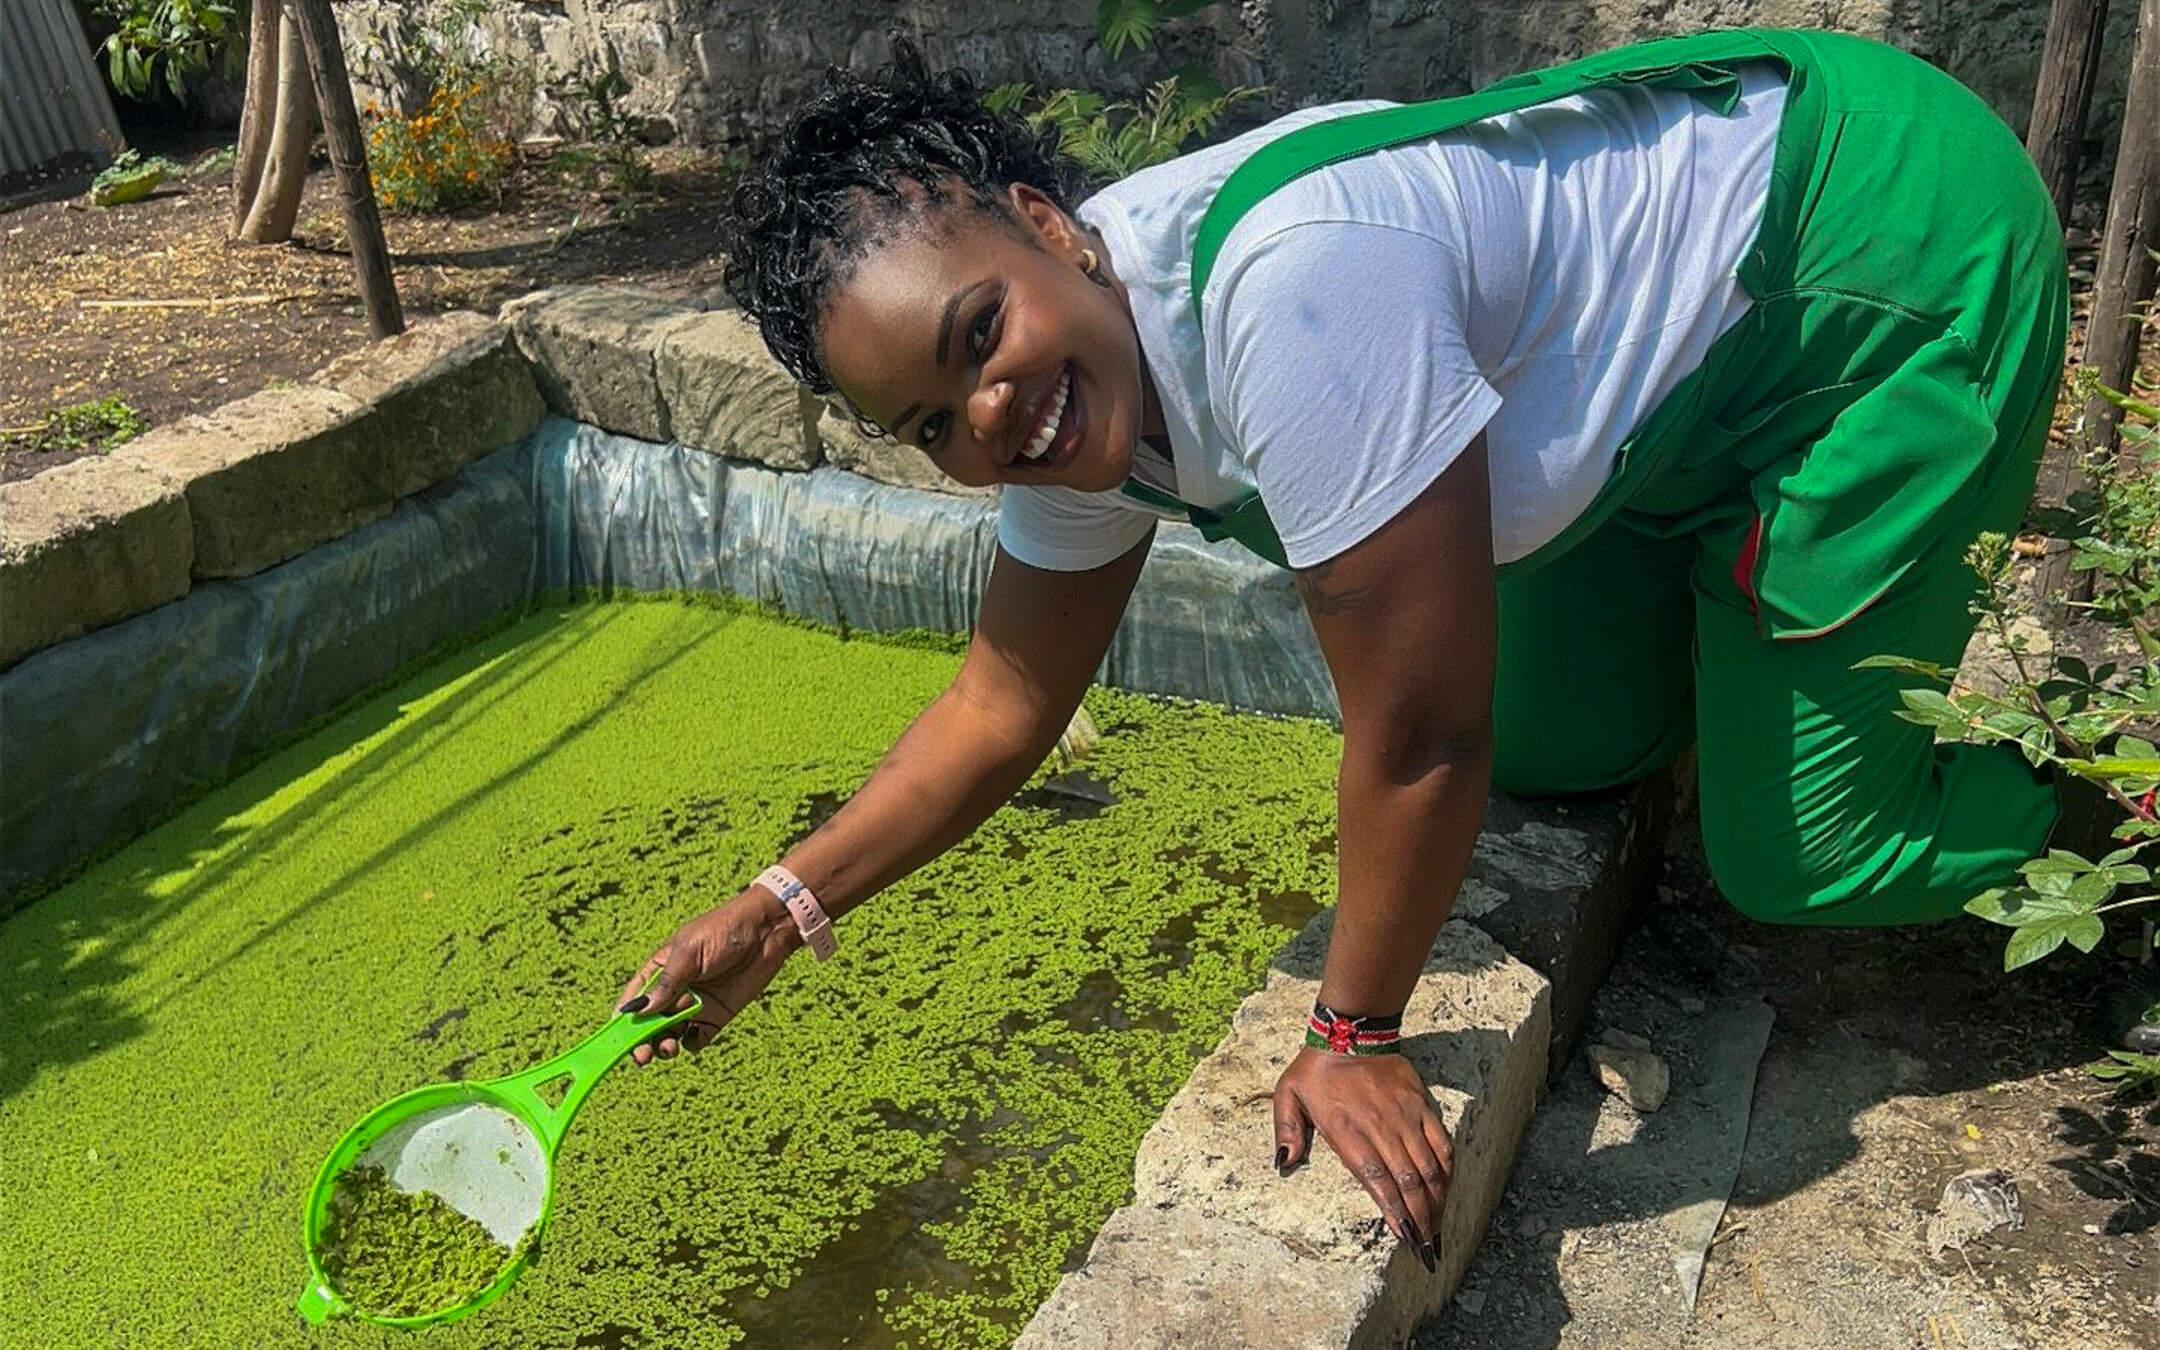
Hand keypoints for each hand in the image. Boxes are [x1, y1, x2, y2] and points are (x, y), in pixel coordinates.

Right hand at [615, 885, 800, 1064]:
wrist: (766, 931)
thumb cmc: (723, 930)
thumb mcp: (689, 952)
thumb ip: (666, 983)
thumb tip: (639, 1011)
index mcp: (658, 970)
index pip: (634, 999)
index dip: (623, 1020)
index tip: (616, 1039)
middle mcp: (673, 991)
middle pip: (648, 1024)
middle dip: (642, 1041)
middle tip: (642, 1055)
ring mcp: (694, 1005)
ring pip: (670, 1034)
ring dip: (665, 1045)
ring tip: (670, 1047)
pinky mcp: (716, 1016)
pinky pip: (697, 1038)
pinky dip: (692, 1043)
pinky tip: (694, 1037)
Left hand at [1272, 1048, 1452, 1272]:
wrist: (1350, 1031)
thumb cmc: (1315, 1068)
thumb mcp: (1288, 1094)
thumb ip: (1286, 1130)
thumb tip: (1284, 1162)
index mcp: (1347, 1130)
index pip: (1377, 1179)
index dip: (1394, 1211)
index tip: (1405, 1238)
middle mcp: (1380, 1127)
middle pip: (1408, 1181)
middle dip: (1420, 1220)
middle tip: (1426, 1249)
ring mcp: (1404, 1117)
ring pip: (1429, 1167)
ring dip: (1435, 1202)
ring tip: (1437, 1231)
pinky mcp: (1420, 1105)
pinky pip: (1441, 1142)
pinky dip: (1446, 1170)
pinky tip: (1446, 1191)